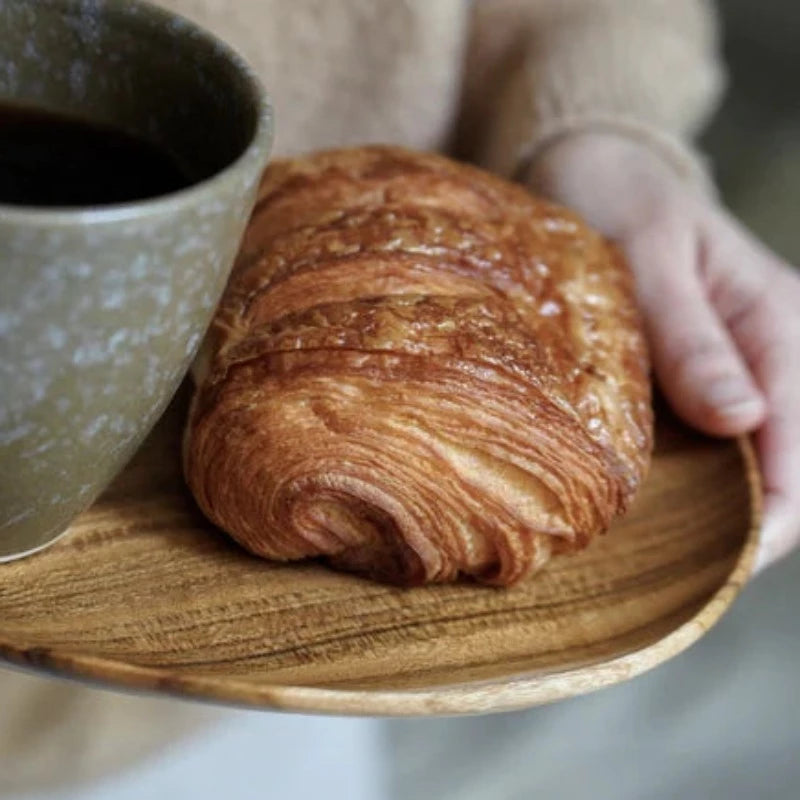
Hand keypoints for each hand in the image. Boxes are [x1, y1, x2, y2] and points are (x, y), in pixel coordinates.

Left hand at [530, 132, 799, 570]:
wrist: (596, 173)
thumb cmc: (618, 202)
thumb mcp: (648, 254)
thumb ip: (691, 336)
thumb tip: (744, 419)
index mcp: (779, 319)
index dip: (775, 512)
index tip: (726, 565)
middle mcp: (775, 349)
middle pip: (792, 462)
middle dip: (754, 525)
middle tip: (688, 578)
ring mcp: (745, 365)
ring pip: (761, 459)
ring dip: (729, 511)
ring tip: (674, 558)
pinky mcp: (708, 374)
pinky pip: (724, 440)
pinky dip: (703, 481)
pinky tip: (664, 506)